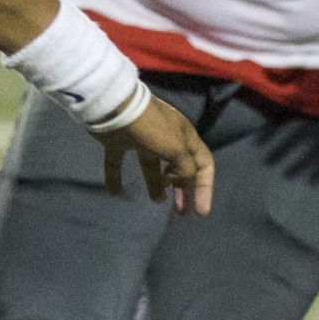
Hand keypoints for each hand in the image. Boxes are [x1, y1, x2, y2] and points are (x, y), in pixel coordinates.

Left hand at [97, 95, 213, 213]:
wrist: (115, 107)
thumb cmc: (151, 128)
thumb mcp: (176, 148)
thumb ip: (184, 168)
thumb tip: (179, 180)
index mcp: (184, 137)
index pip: (203, 163)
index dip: (204, 188)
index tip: (200, 211)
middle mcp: (165, 138)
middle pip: (179, 168)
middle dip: (182, 189)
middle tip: (182, 212)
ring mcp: (141, 140)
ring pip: (152, 167)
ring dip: (156, 184)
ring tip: (157, 200)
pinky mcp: (118, 142)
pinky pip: (117, 163)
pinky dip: (115, 178)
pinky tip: (114, 192)